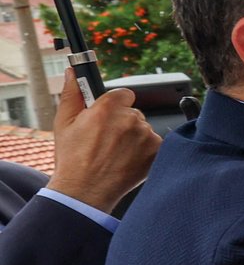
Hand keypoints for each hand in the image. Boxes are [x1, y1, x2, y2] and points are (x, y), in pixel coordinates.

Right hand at [46, 71, 159, 211]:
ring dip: (134, 137)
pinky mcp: (157, 151)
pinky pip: (154, 143)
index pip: (124, 94)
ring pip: (143, 129)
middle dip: (123, 123)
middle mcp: (130, 119)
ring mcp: (145, 135)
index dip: (116, 105)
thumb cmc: (72, 159)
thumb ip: (72, 94)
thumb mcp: (64, 123)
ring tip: (115, 154)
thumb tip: (73, 73)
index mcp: (107, 108)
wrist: (85, 191)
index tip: (109, 115)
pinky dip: (145, 150)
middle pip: (133, 112)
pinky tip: (128, 160)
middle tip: (107, 141)